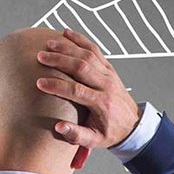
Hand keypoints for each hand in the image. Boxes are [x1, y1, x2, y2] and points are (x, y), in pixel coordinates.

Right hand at [35, 30, 141, 148]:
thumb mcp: (96, 140)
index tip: (40, 83)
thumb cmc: (111, 132)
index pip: (76, 91)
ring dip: (67, 47)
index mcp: (102, 103)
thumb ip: (76, 135)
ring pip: (87, 54)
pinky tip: (66, 33)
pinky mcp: (108, 67)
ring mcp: (108, 73)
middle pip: (81, 67)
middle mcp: (106, 84)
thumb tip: (58, 126)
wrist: (133, 123)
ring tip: (48, 44)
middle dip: (59, 60)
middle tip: (40, 56)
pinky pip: (94, 49)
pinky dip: (80, 39)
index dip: (57, 86)